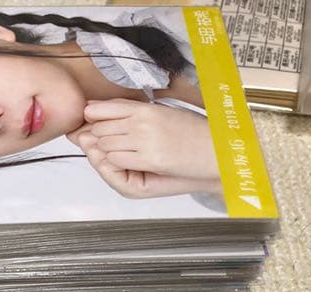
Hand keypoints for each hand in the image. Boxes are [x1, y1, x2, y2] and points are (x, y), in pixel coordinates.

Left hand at [78, 99, 219, 180]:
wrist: (217, 152)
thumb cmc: (191, 136)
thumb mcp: (161, 115)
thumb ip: (132, 112)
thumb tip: (96, 108)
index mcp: (146, 109)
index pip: (104, 107)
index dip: (93, 117)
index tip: (95, 124)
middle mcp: (144, 121)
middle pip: (99, 128)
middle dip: (101, 138)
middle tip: (119, 145)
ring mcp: (146, 139)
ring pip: (104, 145)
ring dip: (110, 152)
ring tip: (131, 154)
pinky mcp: (151, 159)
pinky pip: (116, 160)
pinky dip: (118, 164)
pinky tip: (135, 164)